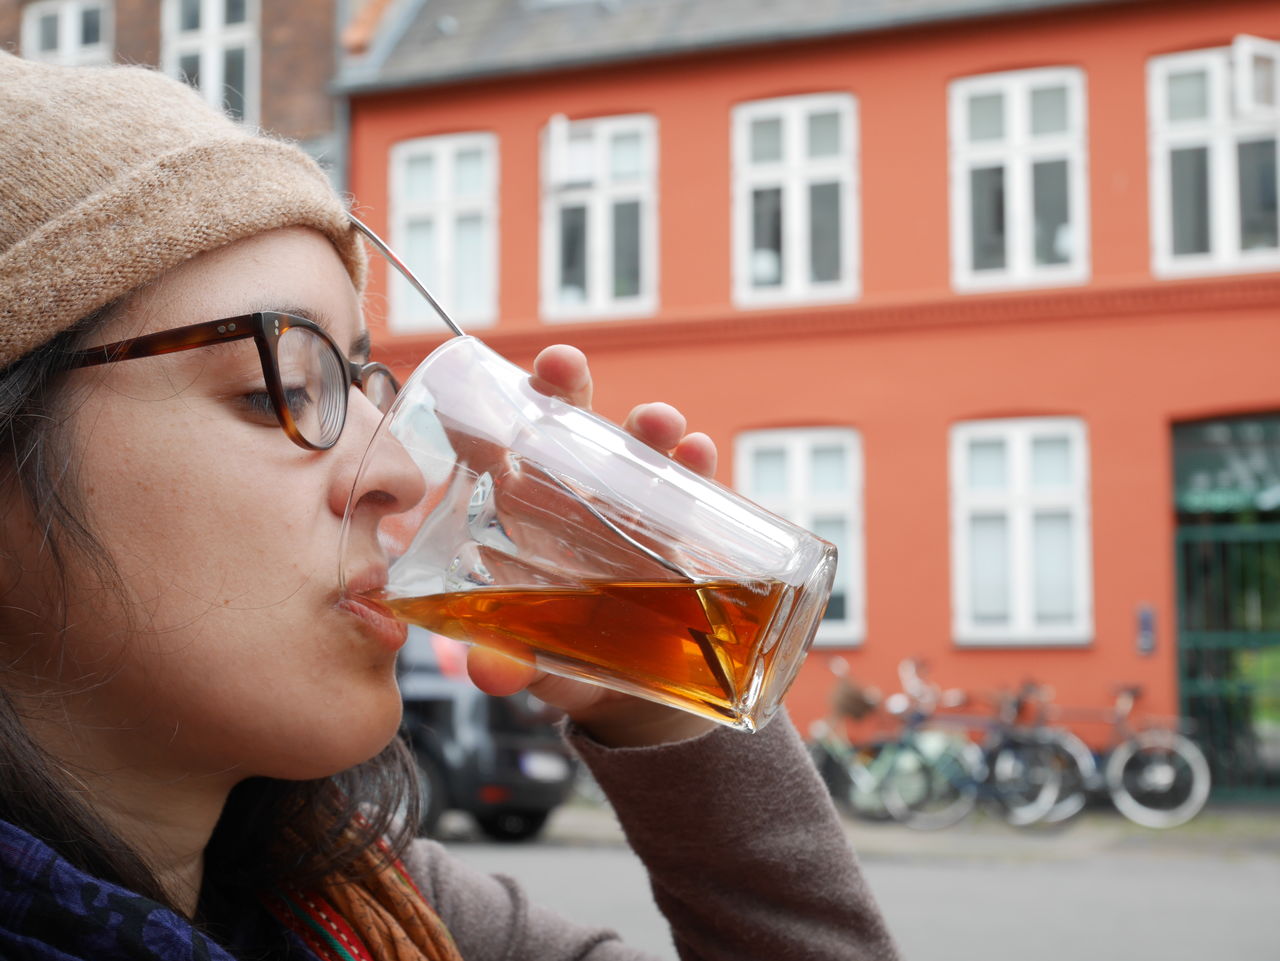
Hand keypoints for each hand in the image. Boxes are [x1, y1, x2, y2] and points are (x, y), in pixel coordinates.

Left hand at [464, 345, 719, 746]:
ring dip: (646, 427)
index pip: (498, 456)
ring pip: (635, 450)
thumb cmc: (568, 662)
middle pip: (566, 429)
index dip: (484, 421)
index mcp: (526, 518)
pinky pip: (692, 489)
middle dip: (565, 390)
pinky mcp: (683, 529)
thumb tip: (489, 671)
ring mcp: (634, 508)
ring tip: (657, 421)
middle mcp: (578, 499)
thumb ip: (512, 663)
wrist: (639, 694)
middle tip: (562, 365)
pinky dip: (697, 465)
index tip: (475, 395)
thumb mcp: (539, 664)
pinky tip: (699, 452)